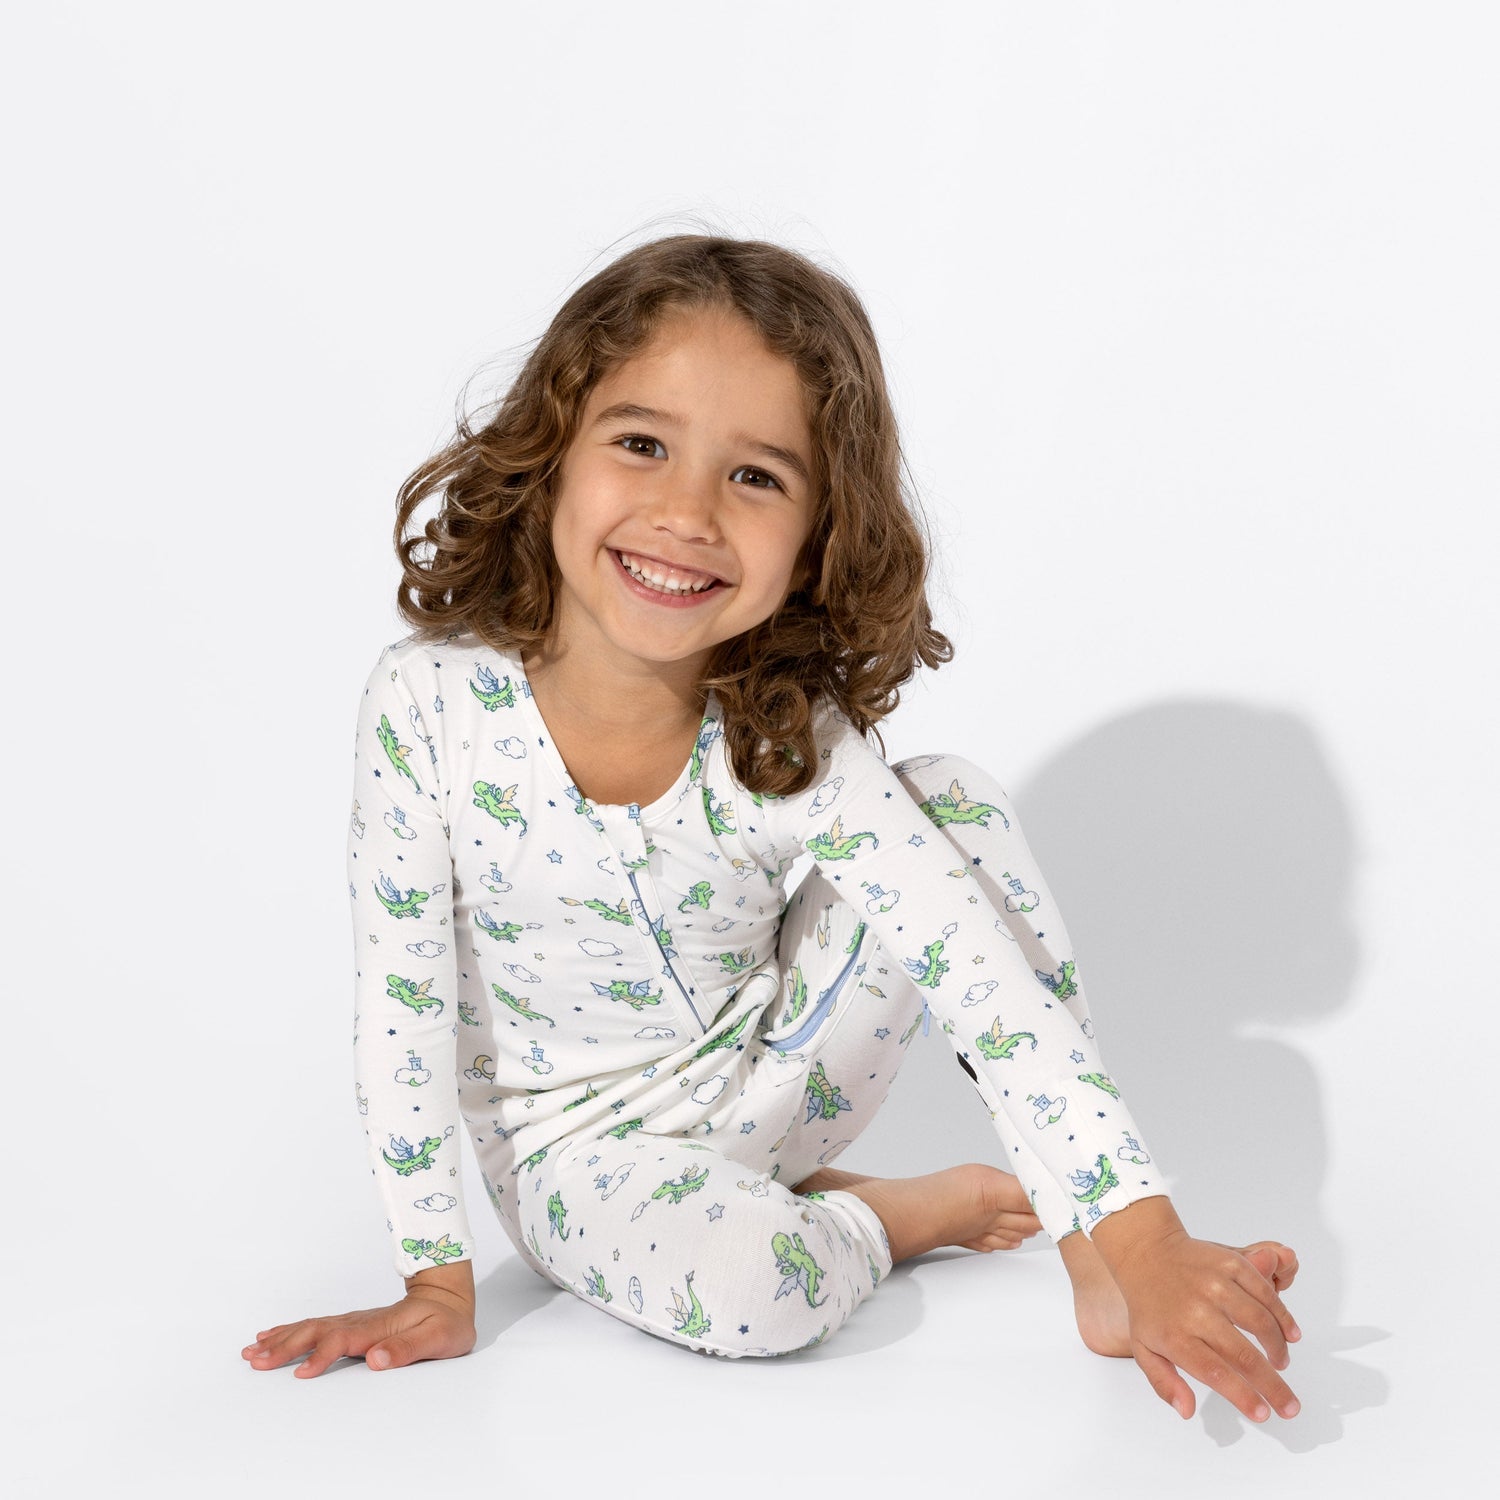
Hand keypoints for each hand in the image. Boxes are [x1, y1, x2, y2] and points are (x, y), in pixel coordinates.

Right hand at [242, 1270, 475, 1378]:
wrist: (448, 1296)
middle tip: (255, 1361)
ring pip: (312, 1328)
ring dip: (282, 1339)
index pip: (344, 1340)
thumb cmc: (446, 1321)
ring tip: (251, 1351)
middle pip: (317, 1332)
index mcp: (379, 1327)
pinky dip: (291, 1331)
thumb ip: (407, 1348)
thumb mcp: (437, 1337)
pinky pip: (316, 1326)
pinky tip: (271, 1335)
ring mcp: (354, 1321)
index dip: (322, 1356)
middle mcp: (361, 1322)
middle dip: (286, 1347)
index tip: (301, 1373)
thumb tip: (376, 1360)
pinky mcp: (351, 1324)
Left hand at [1090, 1198, 1301, 1422]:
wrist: (1146, 1253)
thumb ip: (1164, 1383)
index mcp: (1176, 1335)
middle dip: (1273, 1386)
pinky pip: (1264, 1291)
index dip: (1243, 1396)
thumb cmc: (1149, 1307)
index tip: (1264, 1414)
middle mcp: (1197, 1310)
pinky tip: (1290, 1333)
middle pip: (1244, 1355)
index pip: (1215, 1373)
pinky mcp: (1229, 1262)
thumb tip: (1187, 1412)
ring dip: (1278, 1348)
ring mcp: (1215, 1283)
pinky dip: (1282, 1315)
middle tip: (1290, 1407)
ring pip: (1260, 1322)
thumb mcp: (1144, 1348)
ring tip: (1281, 1363)